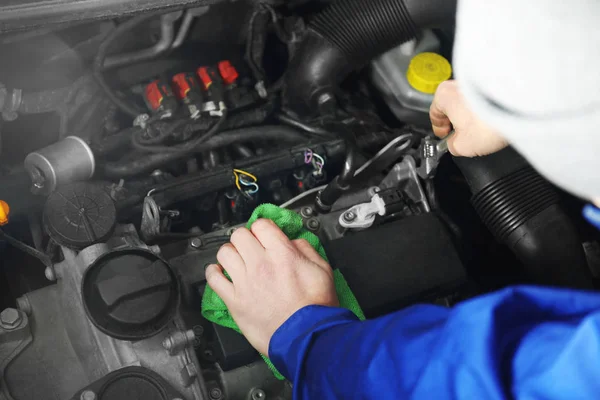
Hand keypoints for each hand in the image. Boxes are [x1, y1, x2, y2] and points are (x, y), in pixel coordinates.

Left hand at [205, 219, 338, 355]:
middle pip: (239, 235)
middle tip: (250, 247)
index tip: (264, 235)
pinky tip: (219, 273)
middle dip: (245, 238)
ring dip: (230, 253)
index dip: (263, 228)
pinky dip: (214, 273)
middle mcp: (260, 264)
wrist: (307, 337)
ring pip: (224, 253)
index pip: (261, 225)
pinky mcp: (234, 301)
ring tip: (236, 259)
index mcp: (282, 253)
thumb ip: (306, 250)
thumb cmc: (316, 307)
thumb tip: (294, 242)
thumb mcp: (322, 270)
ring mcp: (244, 282)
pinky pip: (214, 279)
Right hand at [430, 80, 507, 156]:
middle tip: (466, 138)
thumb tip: (455, 145)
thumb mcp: (462, 146)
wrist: (517, 111)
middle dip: (458, 123)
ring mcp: (476, 82)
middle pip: (453, 108)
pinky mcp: (494, 83)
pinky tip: (493, 123)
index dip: (441, 131)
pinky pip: (484, 100)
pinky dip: (486, 111)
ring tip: (483, 131)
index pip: (435, 115)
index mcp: (443, 95)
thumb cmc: (487, 123)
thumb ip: (453, 146)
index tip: (447, 139)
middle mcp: (457, 84)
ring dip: (473, 117)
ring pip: (469, 104)